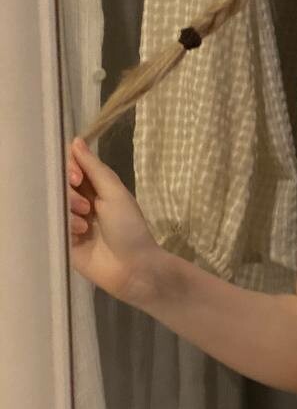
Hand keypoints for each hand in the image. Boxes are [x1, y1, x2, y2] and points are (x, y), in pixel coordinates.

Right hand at [65, 136, 160, 304]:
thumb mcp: (114, 193)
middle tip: (86, 207)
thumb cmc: (129, 227)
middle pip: (60, 184)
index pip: (71, 166)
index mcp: (96, 187)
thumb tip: (76, 140)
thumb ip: (94, 168)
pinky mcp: (64, 240)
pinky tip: (78, 236)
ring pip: (54, 204)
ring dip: (69, 212)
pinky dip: (64, 227)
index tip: (77, 178)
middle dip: (70, 194)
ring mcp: (71, 221)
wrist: (133, 268)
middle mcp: (81, 201)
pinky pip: (52, 224)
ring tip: (85, 226)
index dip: (69, 169)